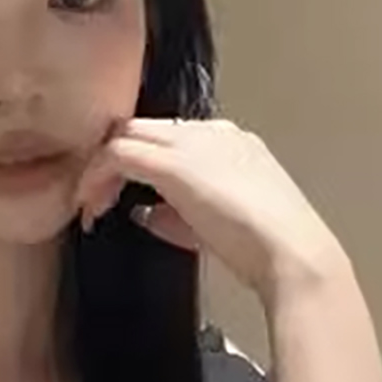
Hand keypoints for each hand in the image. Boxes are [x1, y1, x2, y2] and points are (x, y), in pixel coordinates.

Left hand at [75, 118, 347, 302]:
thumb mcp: (220, 228)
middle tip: (95, 202)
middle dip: (114, 162)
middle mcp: (210, 131)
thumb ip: (182, 216)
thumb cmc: (267, 250)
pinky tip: (90, 207)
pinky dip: (96, 177)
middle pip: (144, 129)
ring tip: (90, 208)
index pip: (170, 138)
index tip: (123, 198)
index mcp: (231, 143)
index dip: (141, 164)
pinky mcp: (174, 163)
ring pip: (127, 136)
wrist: (291, 252)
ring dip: (101, 170)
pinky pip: (119, 155)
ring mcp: (193, 143)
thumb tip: (148, 214)